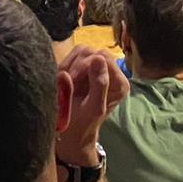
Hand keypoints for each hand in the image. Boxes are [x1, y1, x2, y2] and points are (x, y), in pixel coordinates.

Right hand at [56, 46, 128, 165]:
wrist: (72, 131)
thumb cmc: (83, 123)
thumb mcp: (93, 107)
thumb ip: (99, 84)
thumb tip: (98, 57)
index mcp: (119, 83)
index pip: (103, 57)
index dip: (84, 65)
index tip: (71, 80)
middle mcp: (112, 73)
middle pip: (93, 52)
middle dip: (76, 65)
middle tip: (66, 83)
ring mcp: (98, 69)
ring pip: (82, 51)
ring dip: (69, 65)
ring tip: (64, 83)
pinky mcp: (86, 68)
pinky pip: (74, 55)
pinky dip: (65, 65)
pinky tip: (63, 79)